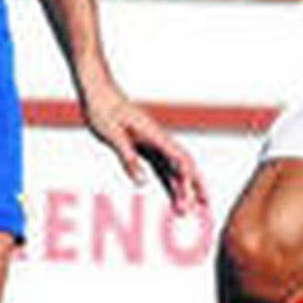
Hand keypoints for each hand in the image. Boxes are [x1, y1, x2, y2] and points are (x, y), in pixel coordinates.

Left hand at [83, 82, 208, 213]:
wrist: (97, 90)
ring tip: (187, 212)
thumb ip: (128, 159)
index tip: (197, 196)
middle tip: (204, 210)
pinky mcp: (144, 145)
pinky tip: (173, 197)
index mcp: (153, 135)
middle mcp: (158, 139)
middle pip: (183, 165)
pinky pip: (161, 167)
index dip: (190, 178)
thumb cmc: (103, 108)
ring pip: (173, 169)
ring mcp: (152, 143)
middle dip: (196, 187)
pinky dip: (169, 183)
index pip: (180, 158)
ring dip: (182, 189)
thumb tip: (143, 182)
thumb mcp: (113, 135)